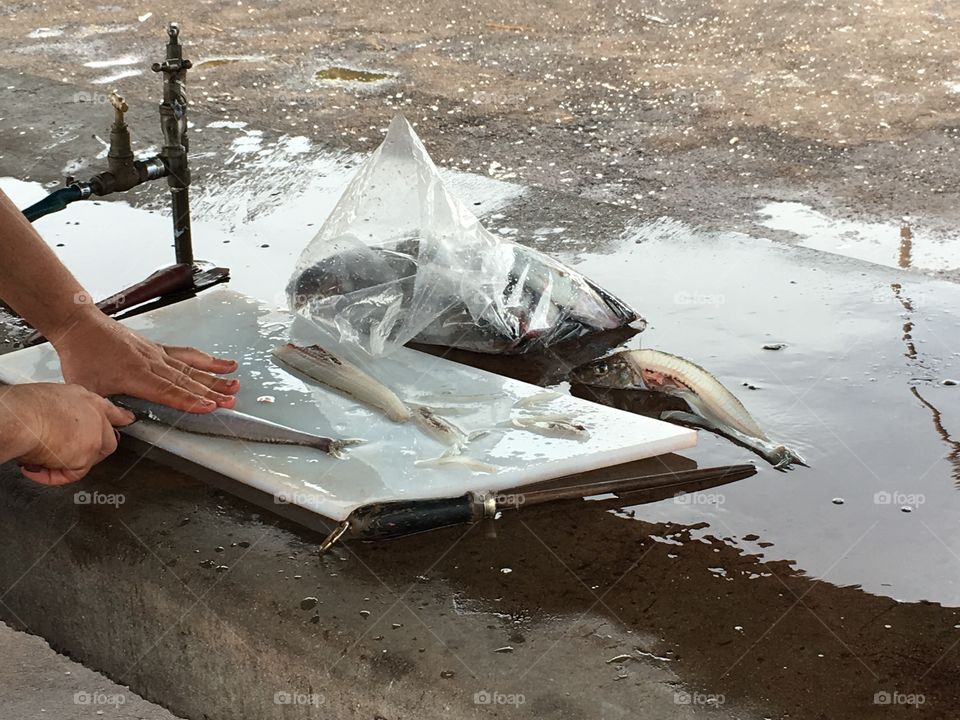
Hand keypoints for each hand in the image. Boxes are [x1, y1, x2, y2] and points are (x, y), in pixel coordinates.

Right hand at [0, 383, 134, 484]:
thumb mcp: (53, 398)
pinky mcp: (87, 456)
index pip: (110, 410)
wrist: (21, 417)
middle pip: (108, 440)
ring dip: (67, 463)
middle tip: (66, 455)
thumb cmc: (25, 406)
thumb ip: (66, 412)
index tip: (127, 420)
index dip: (118, 417)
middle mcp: (96, 417)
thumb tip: (58, 426)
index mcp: (87, 400)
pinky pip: (73, 474)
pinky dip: (52, 475)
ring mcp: (95, 437)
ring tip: (42, 457)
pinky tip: (35, 467)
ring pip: (90, 459)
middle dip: (89, 451)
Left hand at [53, 310, 239, 412]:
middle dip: (212, 392)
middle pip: (187, 380)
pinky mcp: (158, 348)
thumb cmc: (82, 356)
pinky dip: (206, 359)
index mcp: (136, 376)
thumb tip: (126, 424)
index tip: (211, 407)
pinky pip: (187, 354)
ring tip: (235, 384)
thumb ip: (106, 408)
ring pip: (192, 368)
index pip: (169, 392)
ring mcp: (158, 354)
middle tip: (232, 401)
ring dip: (215, 377)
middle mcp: (152, 364)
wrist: (80, 325)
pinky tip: (221, 364)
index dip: (191, 401)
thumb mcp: (86, 388)